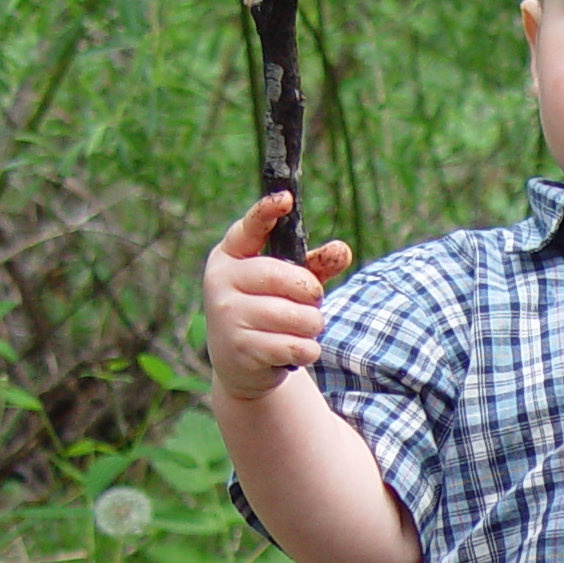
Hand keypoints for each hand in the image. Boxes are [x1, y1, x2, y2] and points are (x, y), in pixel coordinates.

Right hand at [202, 193, 354, 400]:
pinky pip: (295, 345)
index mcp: (230, 255)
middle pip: (286, 279)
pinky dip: (308, 350)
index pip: (249, 228)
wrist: (239, 363)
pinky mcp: (240, 348)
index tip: (286, 199)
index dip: (266, 213)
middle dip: (311, 293)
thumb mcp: (286, 285)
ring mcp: (227, 315)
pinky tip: (298, 350)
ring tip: (305, 329)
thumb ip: (313, 266)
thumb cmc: (267, 310)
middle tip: (313, 302)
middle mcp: (221, 281)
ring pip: (295, 317)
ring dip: (313, 325)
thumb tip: (341, 249)